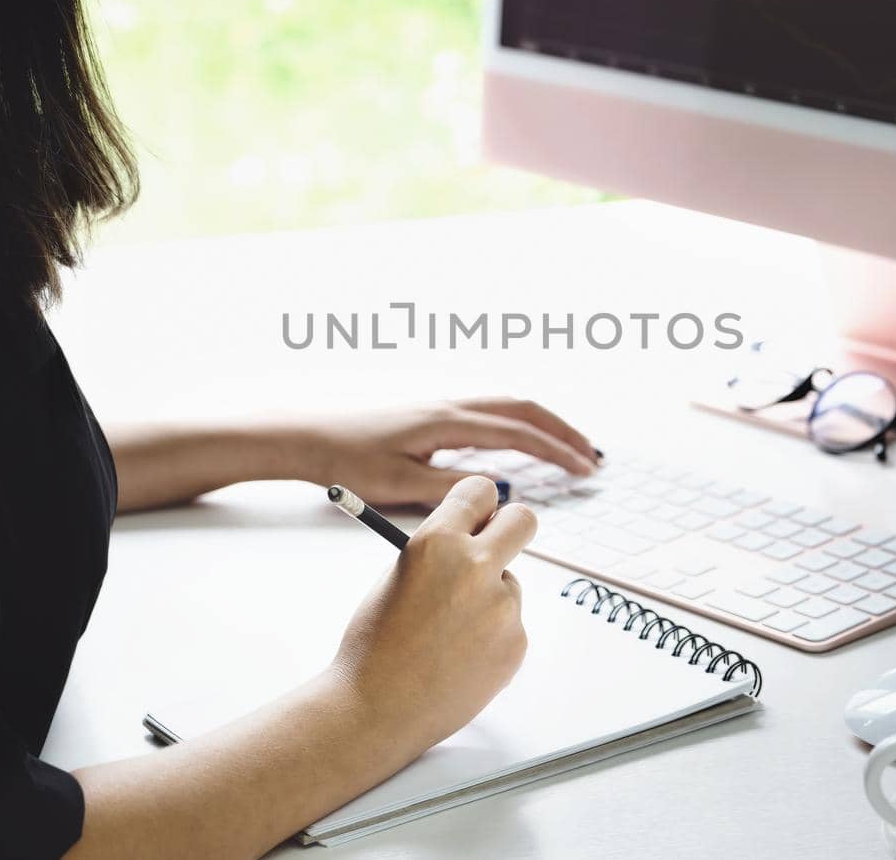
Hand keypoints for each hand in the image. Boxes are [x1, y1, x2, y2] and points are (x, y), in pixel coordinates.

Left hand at [298, 397, 598, 505]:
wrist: (303, 433)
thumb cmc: (344, 459)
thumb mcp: (399, 485)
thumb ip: (453, 490)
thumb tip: (503, 491)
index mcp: (447, 420)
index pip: (517, 434)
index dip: (556, 452)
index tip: (584, 469)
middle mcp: (450, 403)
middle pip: (523, 408)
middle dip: (562, 430)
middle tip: (592, 456)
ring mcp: (440, 403)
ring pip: (507, 405)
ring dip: (542, 424)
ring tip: (567, 446)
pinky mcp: (430, 410)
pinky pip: (488, 410)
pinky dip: (517, 422)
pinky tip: (520, 441)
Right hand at [328, 476, 534, 750]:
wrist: (377, 709)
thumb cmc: (375, 644)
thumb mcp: (399, 575)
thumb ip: (441, 552)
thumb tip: (477, 537)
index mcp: (437, 541)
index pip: (480, 491)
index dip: (478, 504)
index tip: (479, 514)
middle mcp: (476, 566)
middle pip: (523, 521)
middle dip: (511, 526)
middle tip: (496, 544)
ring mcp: (502, 606)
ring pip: (509, 583)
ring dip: (489, 598)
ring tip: (447, 634)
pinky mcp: (517, 643)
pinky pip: (509, 624)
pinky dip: (490, 636)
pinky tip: (457, 658)